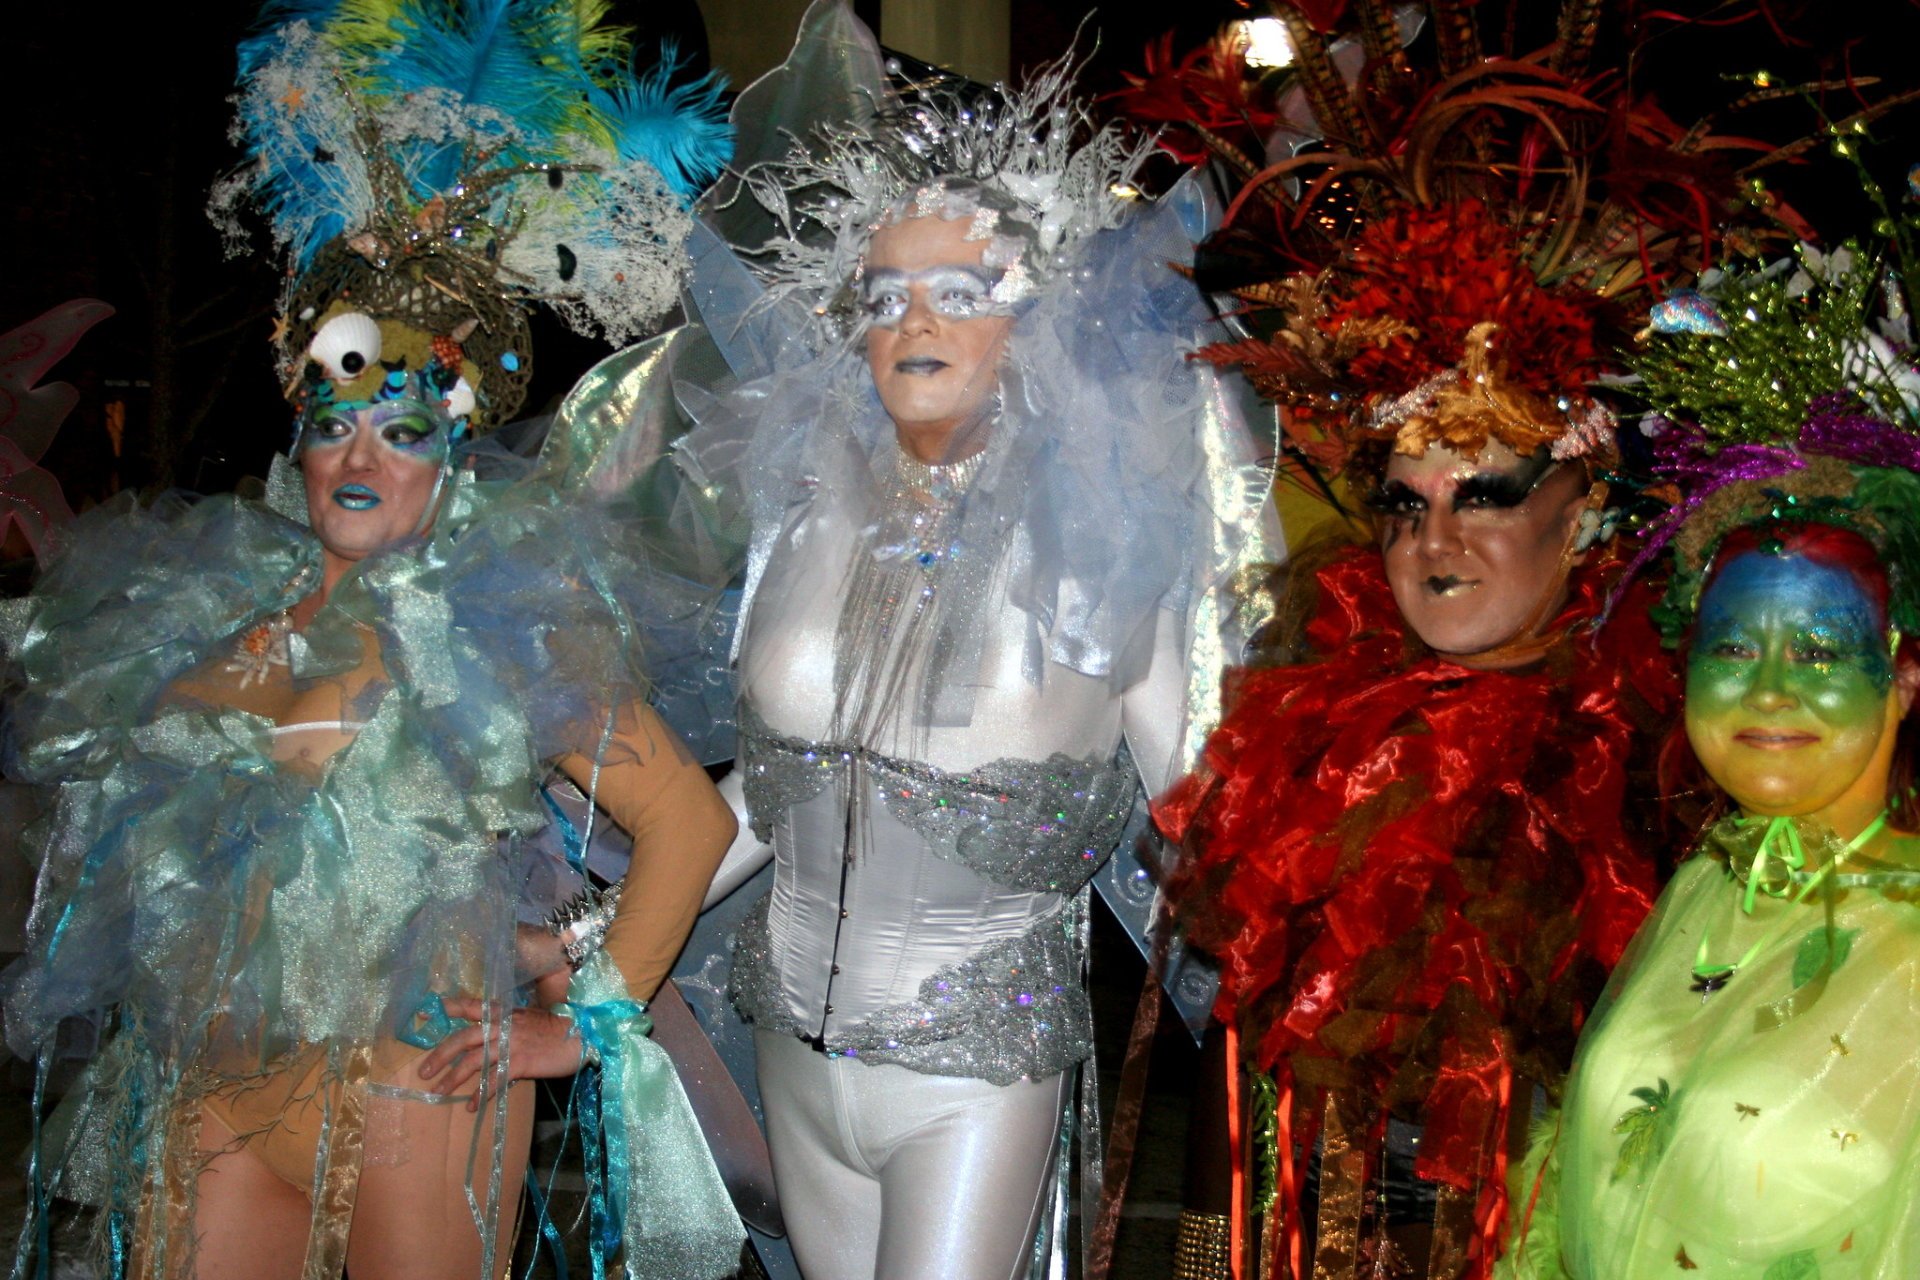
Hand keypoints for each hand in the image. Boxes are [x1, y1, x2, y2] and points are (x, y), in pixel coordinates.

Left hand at [415, 997, 587, 1110]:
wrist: (584, 1034)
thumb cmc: (560, 1028)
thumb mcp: (530, 1020)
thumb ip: (510, 1027)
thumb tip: (493, 1042)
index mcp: (505, 1013)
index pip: (472, 1006)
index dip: (450, 1008)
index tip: (429, 1013)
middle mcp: (504, 1025)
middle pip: (463, 1038)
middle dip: (441, 1054)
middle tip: (423, 1072)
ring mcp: (511, 1043)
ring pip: (473, 1061)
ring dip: (453, 1078)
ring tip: (438, 1092)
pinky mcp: (520, 1062)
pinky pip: (494, 1080)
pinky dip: (481, 1094)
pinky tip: (472, 1106)